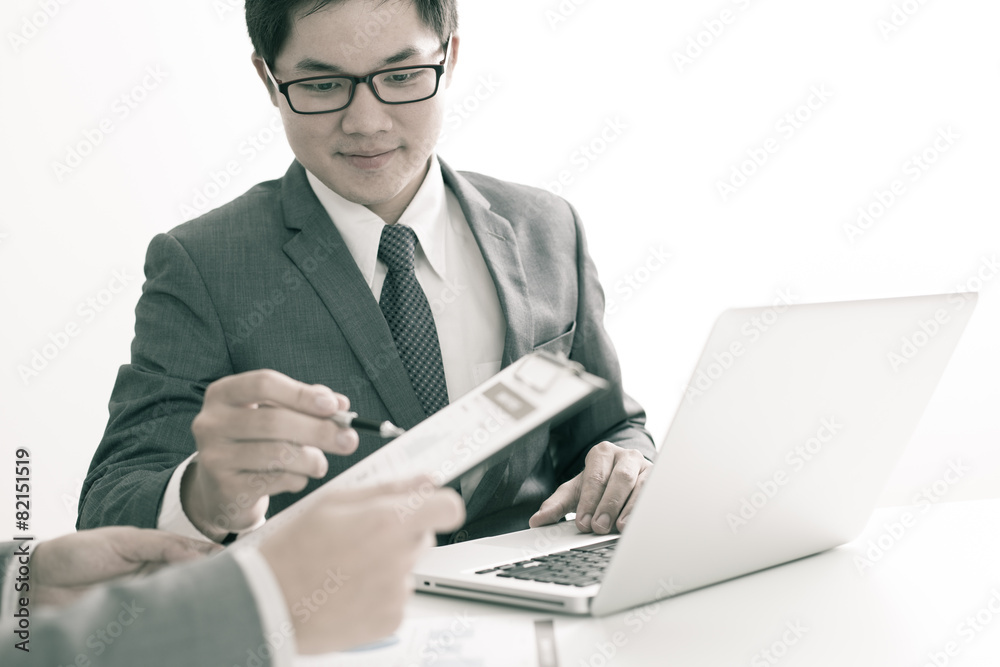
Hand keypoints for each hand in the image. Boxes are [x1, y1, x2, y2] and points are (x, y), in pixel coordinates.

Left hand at [30, 527, 219, 606]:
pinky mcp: (133, 620)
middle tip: (236, 585)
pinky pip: (159, 619)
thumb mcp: (122, 540)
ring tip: (218, 602)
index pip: (196, 554)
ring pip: (180, 599)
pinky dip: (173, 618)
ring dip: (195, 601)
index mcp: (159, 551)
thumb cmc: (79, 553)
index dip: (218, 557)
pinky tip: (187, 618)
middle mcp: (157, 574)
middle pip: (193, 578)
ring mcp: (146, 598)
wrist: (39, 581)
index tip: (240, 561)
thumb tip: (199, 554)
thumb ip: (161, 545)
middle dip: (214, 581)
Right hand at [183, 369, 359, 538]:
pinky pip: (274, 480)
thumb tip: (341, 406)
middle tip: (349, 440)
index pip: (264, 384)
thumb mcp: (273, 415)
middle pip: (273, 420)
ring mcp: (214, 456)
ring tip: (320, 463)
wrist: (220, 490)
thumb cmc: (254, 443)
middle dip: (318, 430)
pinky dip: (297, 479)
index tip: (333, 406)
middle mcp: (211, 422)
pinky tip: (298, 477)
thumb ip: (306, 405)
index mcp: (223, 394)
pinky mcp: (225, 488)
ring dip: (311, 459)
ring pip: (277, 453)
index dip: (302, 394)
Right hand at [259, 477, 464, 653]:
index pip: (448, 508)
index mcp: (388, 521)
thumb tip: (424, 480)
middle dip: (400, 533)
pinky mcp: (392, 619)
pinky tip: (349, 589)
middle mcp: (399, 557)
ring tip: (346, 567)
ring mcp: (397, 591)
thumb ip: (388, 488)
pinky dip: (379, 593)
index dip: (439, 505)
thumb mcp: (333, 502)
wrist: (268, 604)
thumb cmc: (293, 551)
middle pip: (422, 536)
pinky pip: (398, 596)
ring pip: (408, 567)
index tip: (427, 508)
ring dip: (387, 564)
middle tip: (360, 539)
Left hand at [529, 441, 651, 534]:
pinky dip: (646, 510)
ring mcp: (645, 467)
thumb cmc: (599, 484)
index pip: (595, 477)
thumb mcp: (576, 492)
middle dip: (608, 505)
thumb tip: (536, 521)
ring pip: (640, 485)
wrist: (626, 476)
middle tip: (598, 527)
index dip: (588, 501)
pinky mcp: (659, 480)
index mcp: (602, 453)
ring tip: (619, 527)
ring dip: (629, 508)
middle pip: (619, 478)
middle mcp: (625, 456)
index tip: (582, 522)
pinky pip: (655, 494)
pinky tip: (638, 523)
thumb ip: (556, 505)